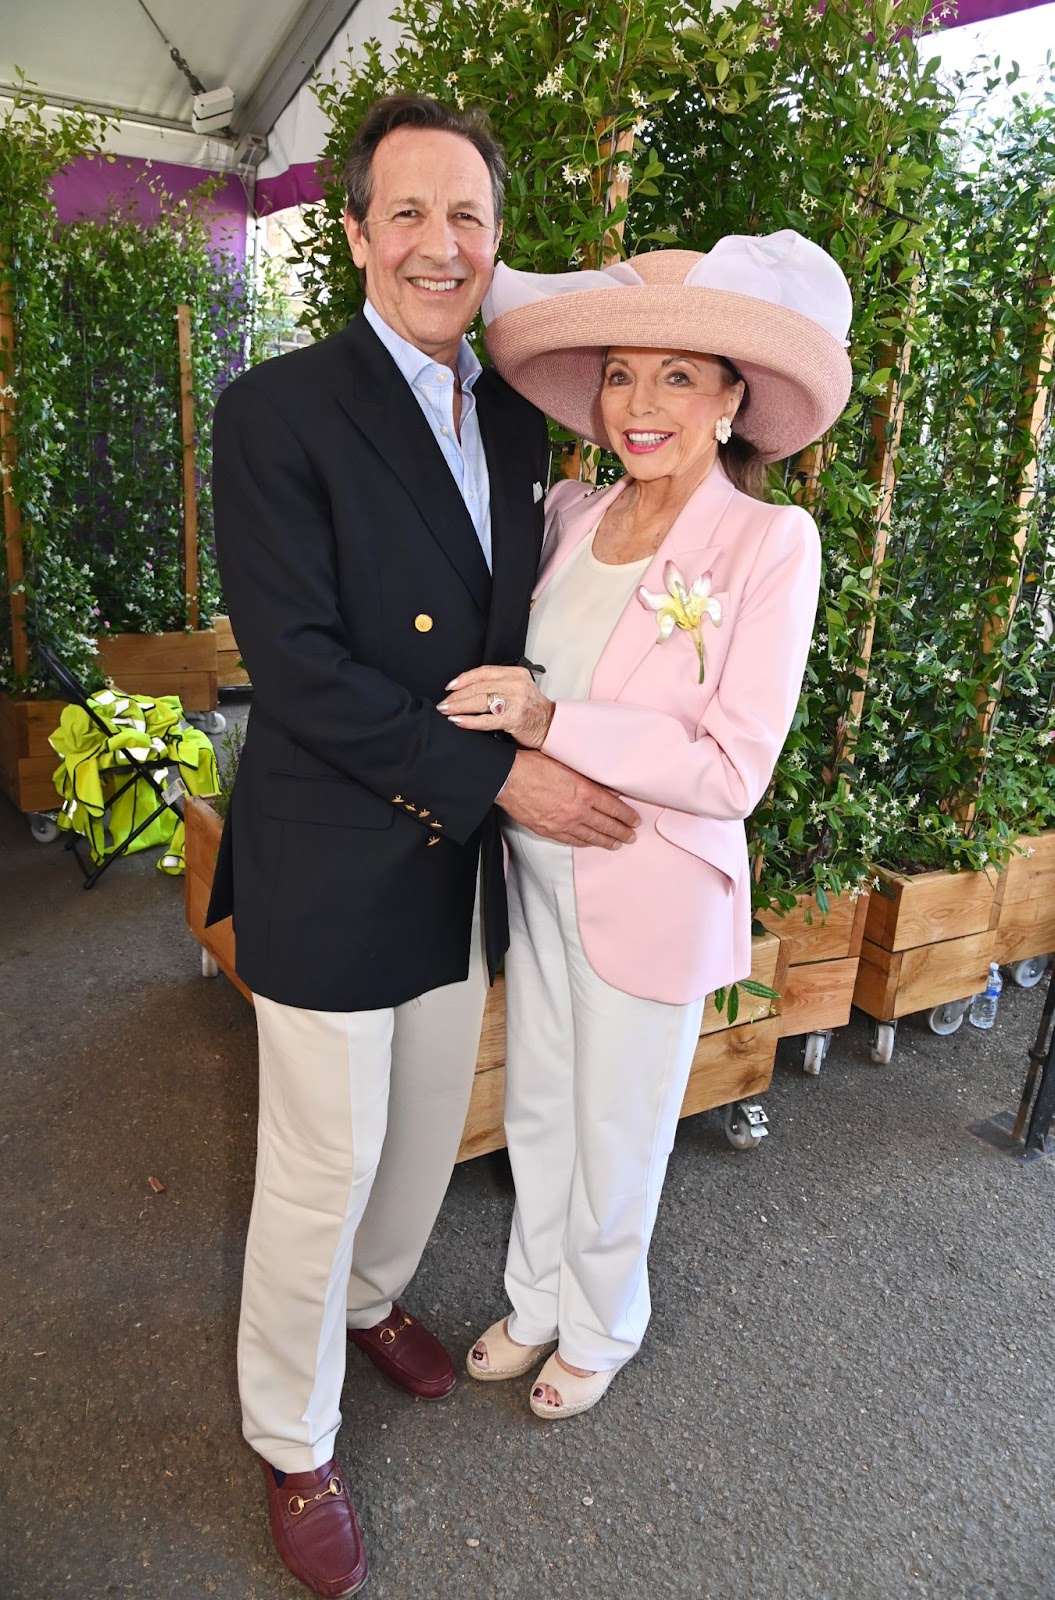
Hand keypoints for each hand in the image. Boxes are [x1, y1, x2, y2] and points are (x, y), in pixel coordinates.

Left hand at [438, 665, 553, 748]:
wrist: (549, 725)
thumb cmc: (530, 708)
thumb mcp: (517, 687)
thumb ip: (497, 684)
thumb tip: (467, 688)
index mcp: (515, 673)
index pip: (483, 672)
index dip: (464, 679)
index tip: (450, 687)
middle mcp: (515, 684)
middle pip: (478, 687)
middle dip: (457, 696)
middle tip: (443, 703)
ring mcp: (515, 701)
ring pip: (480, 701)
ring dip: (459, 707)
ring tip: (446, 711)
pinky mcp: (513, 718)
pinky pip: (486, 719)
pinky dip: (469, 721)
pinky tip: (458, 721)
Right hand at [495, 750, 638, 848]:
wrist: (508, 778)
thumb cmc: (534, 765)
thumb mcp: (568, 764)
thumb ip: (587, 778)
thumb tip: (603, 787)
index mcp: (585, 792)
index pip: (614, 808)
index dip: (627, 816)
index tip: (634, 820)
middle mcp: (577, 811)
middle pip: (606, 826)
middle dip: (622, 832)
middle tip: (631, 836)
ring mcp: (563, 824)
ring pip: (590, 837)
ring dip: (606, 841)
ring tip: (616, 844)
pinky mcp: (549, 830)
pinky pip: (571, 840)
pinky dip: (584, 843)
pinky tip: (590, 843)